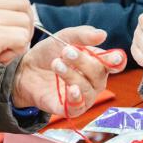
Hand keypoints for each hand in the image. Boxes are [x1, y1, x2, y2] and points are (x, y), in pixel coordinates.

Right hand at [0, 0, 33, 74]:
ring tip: (3, 51)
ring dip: (20, 38)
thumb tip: (1, 11)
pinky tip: (1, 58)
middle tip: (17, 36)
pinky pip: (21, 38)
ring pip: (23, 21)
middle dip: (25, 20)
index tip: (18, 9)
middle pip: (21, 1)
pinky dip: (16, 50)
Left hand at [11, 26, 127, 115]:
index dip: (116, 61)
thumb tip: (102, 34)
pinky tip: (70, 89)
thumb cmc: (48, 54)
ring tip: (56, 64)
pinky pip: (79, 106)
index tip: (114, 57)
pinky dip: (76, 98)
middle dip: (83, 61)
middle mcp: (94, 81)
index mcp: (97, 62)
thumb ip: (82, 35)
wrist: (26, 70)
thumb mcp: (63, 38)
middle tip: (65, 51)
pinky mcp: (70, 109)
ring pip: (88, 89)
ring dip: (72, 75)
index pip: (114, 64)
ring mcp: (84, 96)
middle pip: (99, 74)